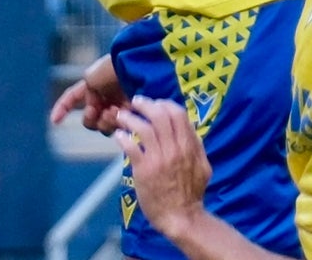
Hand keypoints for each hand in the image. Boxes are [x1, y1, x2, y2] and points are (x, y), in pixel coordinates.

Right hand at [49, 54, 128, 133]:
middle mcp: (104, 99)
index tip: (54, 122)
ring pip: (104, 127)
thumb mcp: (91, 77)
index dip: (62, 109)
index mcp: (91, 86)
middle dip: (89, 119)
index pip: (72, 98)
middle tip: (94, 112)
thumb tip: (92, 110)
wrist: (138, 70)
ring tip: (113, 112)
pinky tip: (122, 112)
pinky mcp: (132, 115)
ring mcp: (118, 107)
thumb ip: (85, 94)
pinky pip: (120, 128)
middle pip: (89, 120)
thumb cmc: (113, 70)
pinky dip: (118, 122)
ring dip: (104, 122)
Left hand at [115, 96, 209, 238]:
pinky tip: (118, 135)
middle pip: (161, 116)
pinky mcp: (144, 170)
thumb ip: (195, 146)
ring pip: (144, 128)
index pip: (179, 115)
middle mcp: (177, 150)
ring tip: (121, 116)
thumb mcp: (202, 167)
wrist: (181, 217)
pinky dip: (122, 137)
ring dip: (129, 118)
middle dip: (145, 104)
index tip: (155, 103)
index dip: (164, 104)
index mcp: (191, 147)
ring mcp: (160, 159)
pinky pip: (131, 147)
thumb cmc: (190, 193)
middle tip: (135, 102)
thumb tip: (188, 126)